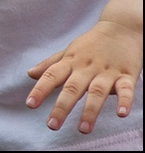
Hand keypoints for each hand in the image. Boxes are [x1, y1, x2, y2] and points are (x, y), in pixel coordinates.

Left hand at [26, 19, 141, 133]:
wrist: (122, 27)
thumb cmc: (92, 43)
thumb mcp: (69, 51)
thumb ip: (50, 64)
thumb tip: (29, 74)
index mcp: (71, 61)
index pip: (52, 76)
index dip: (40, 89)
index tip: (30, 104)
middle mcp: (86, 67)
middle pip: (72, 88)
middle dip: (61, 107)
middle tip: (51, 125)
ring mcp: (107, 71)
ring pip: (97, 92)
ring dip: (90, 111)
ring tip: (82, 129)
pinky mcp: (127, 74)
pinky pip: (126, 89)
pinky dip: (124, 100)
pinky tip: (121, 114)